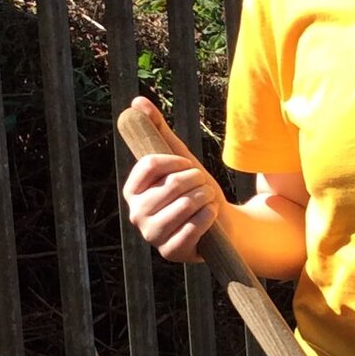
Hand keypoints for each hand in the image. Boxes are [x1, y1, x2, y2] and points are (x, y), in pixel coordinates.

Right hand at [121, 96, 226, 262]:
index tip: (189, 166)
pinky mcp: (170, 253)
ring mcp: (152, 236)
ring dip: (205, 198)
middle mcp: (136, 214)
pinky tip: (211, 216)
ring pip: (185, 205)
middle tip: (203, 187)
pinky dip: (209, 217)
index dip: (176, 161)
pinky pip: (194, 227)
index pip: (150, 164)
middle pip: (172, 184)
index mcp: (132, 191)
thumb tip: (136, 101)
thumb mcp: (179, 160)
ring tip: (207, 199)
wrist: (222, 225)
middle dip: (196, 181)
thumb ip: (158, 131)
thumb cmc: (196, 191)